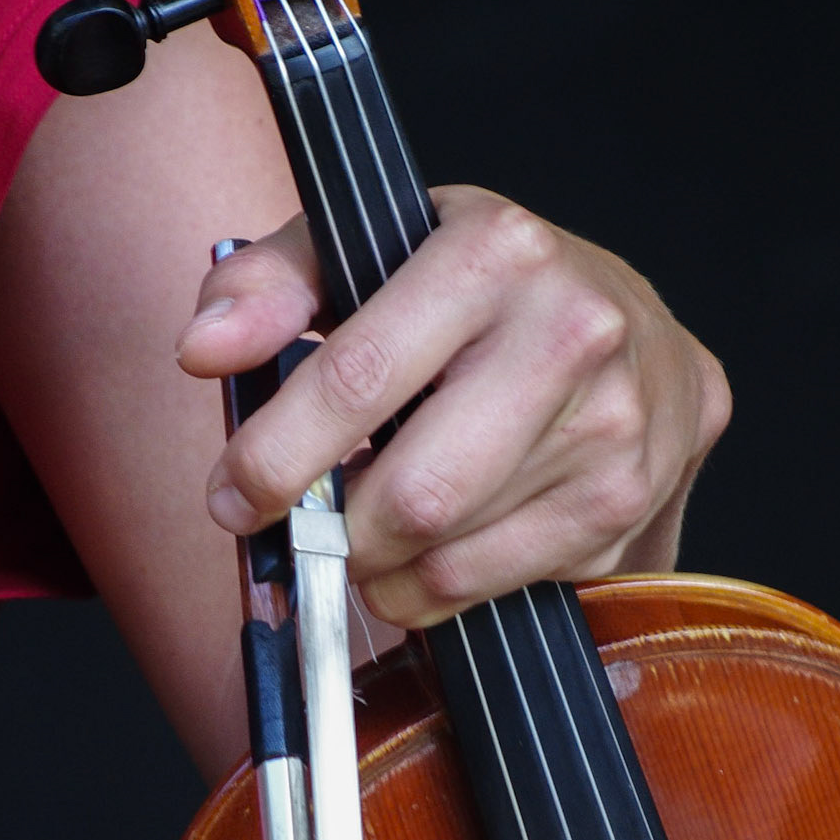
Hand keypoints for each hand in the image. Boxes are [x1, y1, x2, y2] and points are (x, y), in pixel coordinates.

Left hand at [175, 186, 730, 627]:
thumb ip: (272, 284)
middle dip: (339, 534)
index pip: (359, 377)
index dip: (277, 457)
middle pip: (414, 496)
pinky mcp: (633, 502)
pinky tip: (446, 543)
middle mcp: (573, 333)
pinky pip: (507, 586)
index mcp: (496, 252)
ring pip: (455, 558)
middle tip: (315, 527)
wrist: (629, 318)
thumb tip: (206, 347)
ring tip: (377, 534)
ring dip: (389, 572)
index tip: (233, 497)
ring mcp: (616, 426)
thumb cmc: (477, 290)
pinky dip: (450, 588)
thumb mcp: (370, 250)